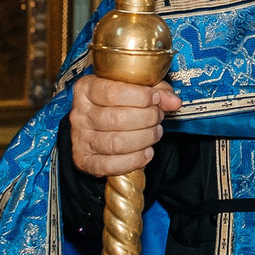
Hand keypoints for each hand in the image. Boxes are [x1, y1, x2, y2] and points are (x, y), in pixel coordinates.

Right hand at [67, 74, 182, 177]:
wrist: (96, 128)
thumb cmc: (117, 104)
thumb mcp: (136, 89)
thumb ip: (157, 91)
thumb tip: (174, 102)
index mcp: (86, 89)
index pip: (113, 92)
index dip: (140, 96)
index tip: (155, 98)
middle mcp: (80, 114)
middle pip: (117, 119)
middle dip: (147, 118)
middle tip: (157, 117)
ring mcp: (80, 139)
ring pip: (116, 143)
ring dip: (144, 139)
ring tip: (155, 133)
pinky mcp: (85, 161)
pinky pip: (110, 165)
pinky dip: (134, 160)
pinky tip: (146, 152)